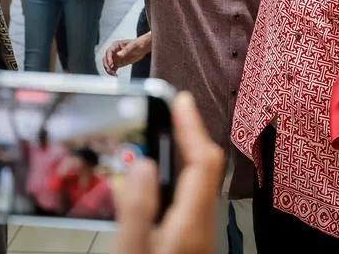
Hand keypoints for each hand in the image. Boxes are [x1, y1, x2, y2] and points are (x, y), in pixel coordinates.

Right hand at [103, 33, 152, 75]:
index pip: (109, 52)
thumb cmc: (138, 44)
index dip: (108, 58)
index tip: (111, 64)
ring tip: (113, 74)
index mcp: (116, 45)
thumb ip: (125, 51)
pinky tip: (115, 75)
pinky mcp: (119, 63)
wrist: (143, 48)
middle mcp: (114, 52)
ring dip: (109, 69)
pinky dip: (112, 72)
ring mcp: (116, 58)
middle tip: (111, 70)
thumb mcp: (132, 46)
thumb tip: (118, 54)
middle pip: (106, 59)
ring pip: (108, 64)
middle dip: (107, 65)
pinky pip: (113, 68)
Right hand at [116, 92, 222, 253]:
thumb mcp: (134, 251)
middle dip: (189, 133)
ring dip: (183, 153)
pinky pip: (191, 196)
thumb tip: (142, 165)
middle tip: (170, 109)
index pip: (202, 161)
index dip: (192, 126)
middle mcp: (203, 225)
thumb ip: (137, 210)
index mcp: (192, 223)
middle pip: (204, 167)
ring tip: (163, 133)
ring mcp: (199, 233)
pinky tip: (159, 178)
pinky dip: (178, 174)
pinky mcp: (191, 239)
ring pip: (199, 181)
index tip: (181, 100)